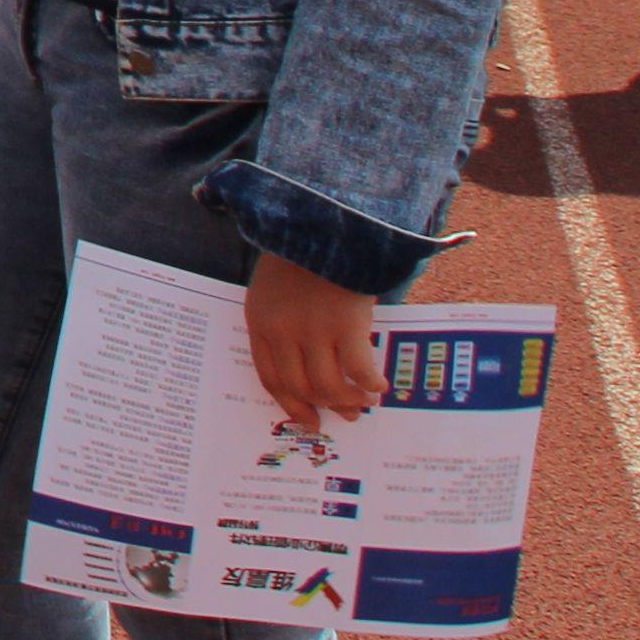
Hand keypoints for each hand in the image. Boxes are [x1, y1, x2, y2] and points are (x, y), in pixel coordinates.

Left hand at [243, 252, 387, 430]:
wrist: (325, 220)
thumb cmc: (304, 254)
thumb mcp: (274, 286)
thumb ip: (282, 323)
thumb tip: (306, 365)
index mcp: (260, 321)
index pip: (270, 377)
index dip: (291, 403)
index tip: (308, 419)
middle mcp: (283, 331)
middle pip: (300, 386)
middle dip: (324, 406)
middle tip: (344, 415)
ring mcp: (313, 330)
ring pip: (329, 386)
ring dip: (349, 400)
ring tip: (365, 402)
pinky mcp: (345, 325)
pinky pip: (359, 369)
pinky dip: (369, 383)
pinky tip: (379, 386)